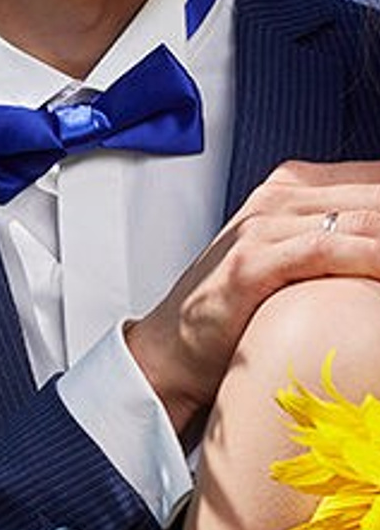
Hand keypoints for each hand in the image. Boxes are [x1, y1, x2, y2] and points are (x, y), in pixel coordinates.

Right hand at [125, 160, 379, 439]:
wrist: (171, 351)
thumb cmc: (235, 313)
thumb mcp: (292, 259)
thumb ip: (341, 240)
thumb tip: (379, 245)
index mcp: (294, 185)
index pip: (379, 178)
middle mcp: (282, 195)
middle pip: (379, 193)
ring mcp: (266, 224)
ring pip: (366, 216)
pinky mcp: (255, 261)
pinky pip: (331, 250)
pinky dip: (374, 258)